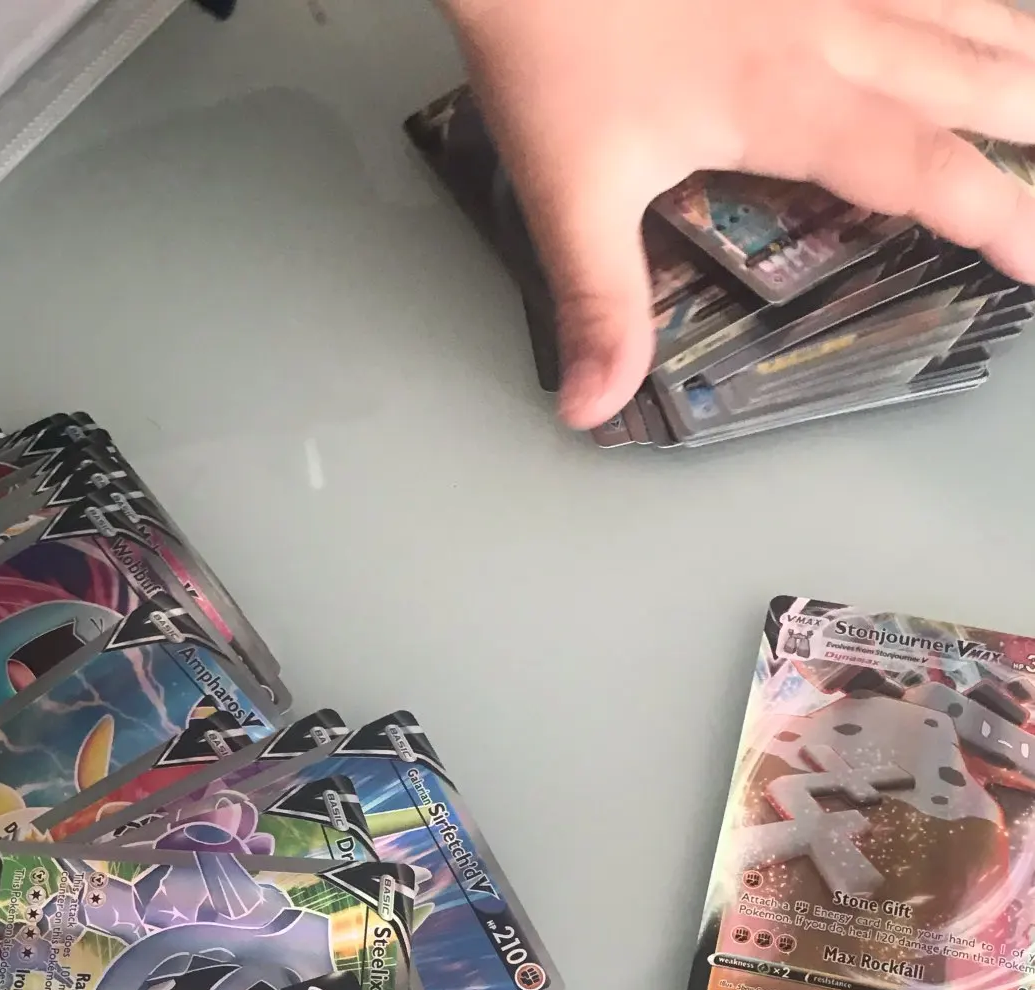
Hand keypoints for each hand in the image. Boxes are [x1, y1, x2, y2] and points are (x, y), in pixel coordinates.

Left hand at [444, 0, 1034, 425]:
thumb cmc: (547, 40)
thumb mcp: (567, 190)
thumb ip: (599, 303)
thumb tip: (596, 405)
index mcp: (788, 100)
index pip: (924, 170)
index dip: (998, 214)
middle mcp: (830, 24)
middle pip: (973, 74)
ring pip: (959, 3)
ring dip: (1020, 46)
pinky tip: (974, 2)